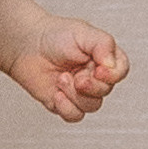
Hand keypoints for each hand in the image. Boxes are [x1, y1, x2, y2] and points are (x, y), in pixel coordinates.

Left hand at [10, 17, 128, 121]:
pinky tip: (57, 93)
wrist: (27, 45)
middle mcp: (95, 77)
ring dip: (75, 94)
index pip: (120, 72)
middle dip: (89, 85)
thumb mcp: (83, 32)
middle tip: (76, 75)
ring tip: (61, 78)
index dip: (112, 75)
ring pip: (91, 106)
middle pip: (105, 91)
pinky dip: (66, 107)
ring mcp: (80, 92)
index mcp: (104, 59)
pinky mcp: (65, 104)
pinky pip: (75, 116)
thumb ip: (103, 44)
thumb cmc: (55, 35)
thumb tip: (112, 64)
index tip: (98, 68)